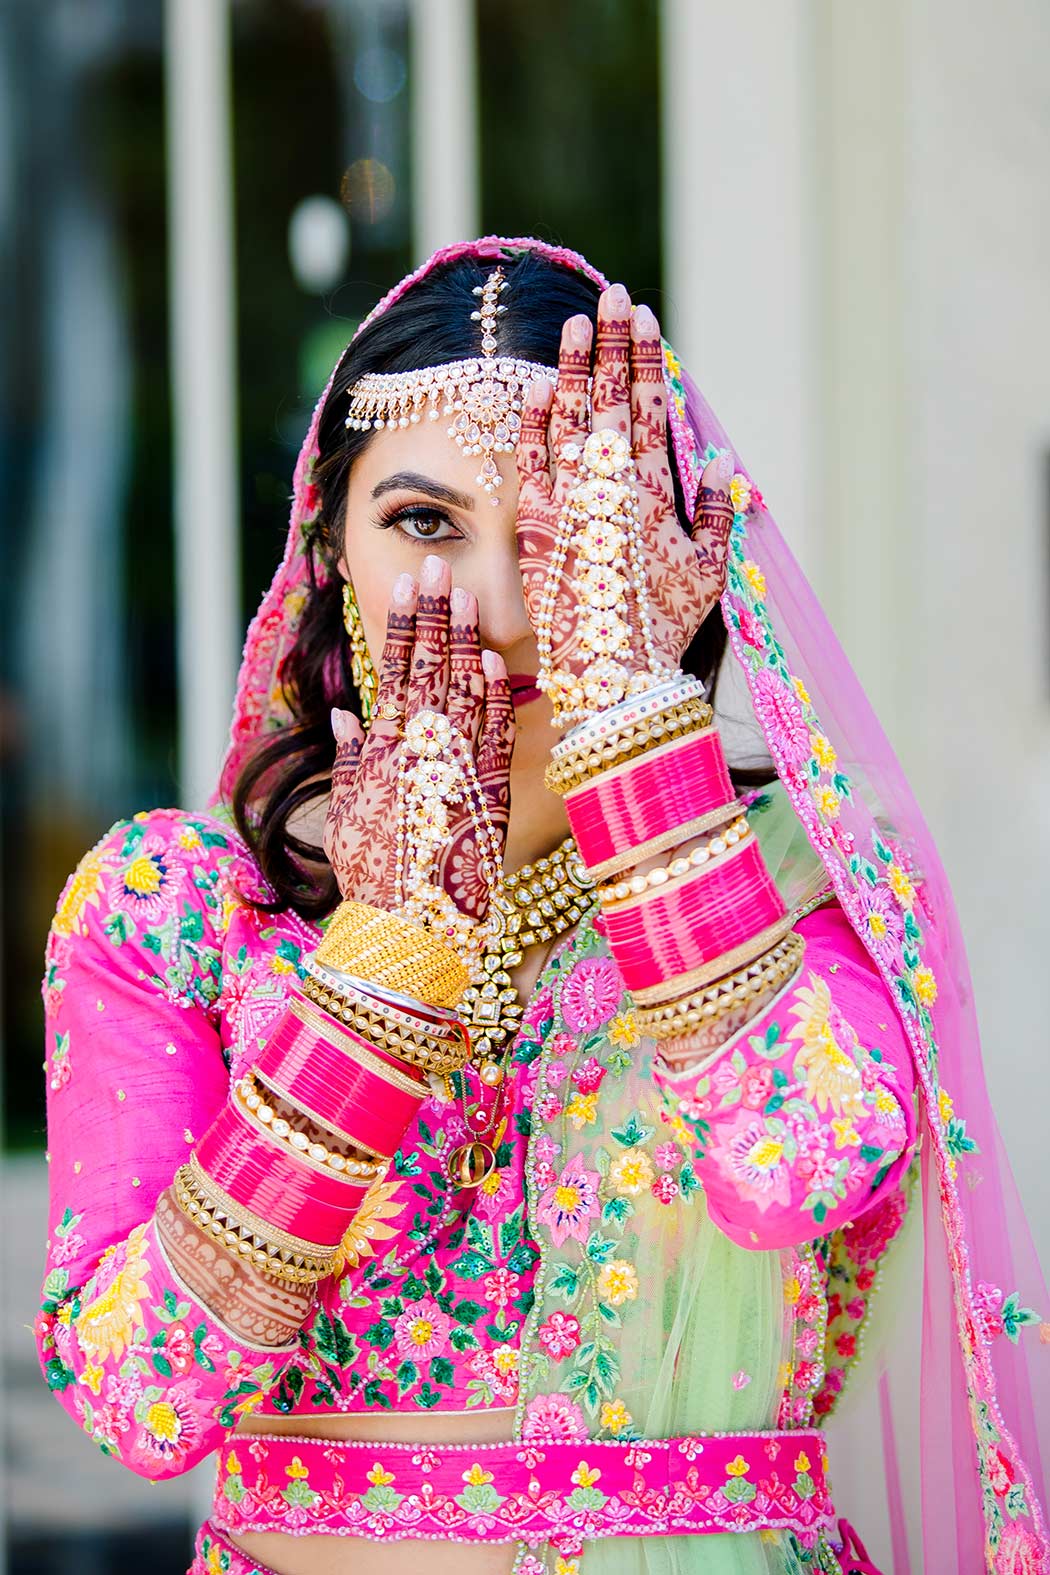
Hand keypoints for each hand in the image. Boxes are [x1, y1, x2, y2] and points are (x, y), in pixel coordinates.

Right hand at [323, 556, 514, 919]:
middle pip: (428, 665)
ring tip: (466, 593)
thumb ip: (347, 762)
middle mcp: (417, 749)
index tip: (407, 584)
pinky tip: (496, 659)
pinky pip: (494, 732)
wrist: (411, 927)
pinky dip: (495, 695)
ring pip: (463, 688)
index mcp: (380, 751)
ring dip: (465, 638)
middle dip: (433, 611)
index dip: (402, 624)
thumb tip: (346, 716)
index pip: (392, 670)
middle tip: (437, 564)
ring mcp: (455, 765)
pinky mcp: (489, 790)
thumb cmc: (373, 877)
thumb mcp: (344, 816)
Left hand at [515, 284, 734, 706]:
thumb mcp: (707, 573)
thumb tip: (726, 466)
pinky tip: (535, 387)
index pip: (651, 409)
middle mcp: (610, 487)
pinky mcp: (536, 525)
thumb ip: (716, 515)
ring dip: (573, 367)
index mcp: (654, 492)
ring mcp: (570, 502)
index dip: (647, 362)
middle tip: (612, 297)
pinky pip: (531, 462)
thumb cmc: (665, 626)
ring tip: (574, 323)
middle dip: (612, 344)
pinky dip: (533, 424)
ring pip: (569, 418)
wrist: (613, 674)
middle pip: (610, 398)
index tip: (646, 321)